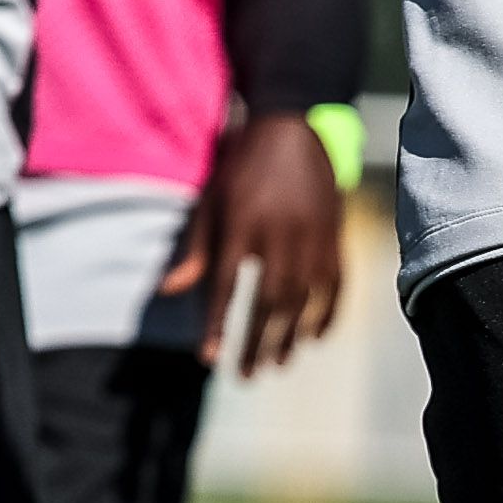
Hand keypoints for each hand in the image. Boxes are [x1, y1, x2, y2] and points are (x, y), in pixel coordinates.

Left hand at [159, 111, 346, 377]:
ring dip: (289, 336)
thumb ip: (195, 249)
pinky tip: (314, 337)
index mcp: (242, 224)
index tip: (209, 358)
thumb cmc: (240, 166)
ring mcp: (312, 237)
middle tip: (246, 375)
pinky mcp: (334, 236)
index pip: (225, 286)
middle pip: (267, 301)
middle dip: (256, 342)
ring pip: (303, 299)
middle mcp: (279, 234)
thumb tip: (167, 291)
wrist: (292, 127)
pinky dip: (327, 314)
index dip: (216, 324)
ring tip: (277, 364)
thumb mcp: (210, 200)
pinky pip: (335, 285)